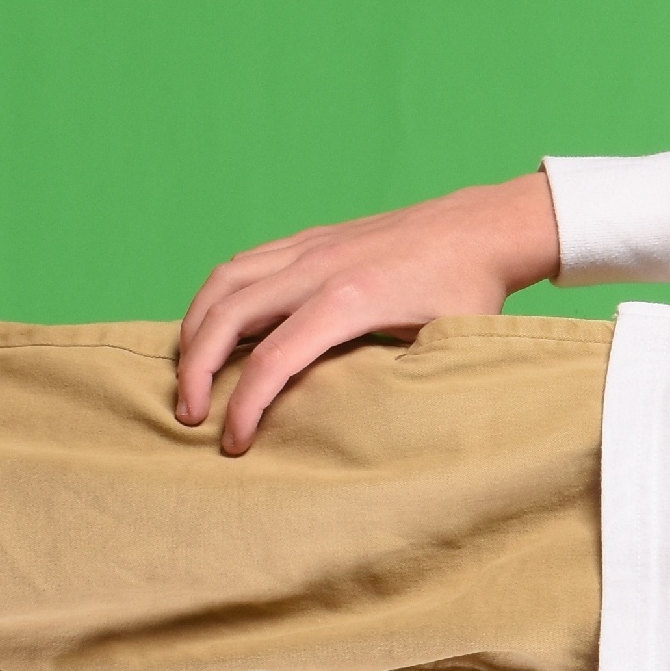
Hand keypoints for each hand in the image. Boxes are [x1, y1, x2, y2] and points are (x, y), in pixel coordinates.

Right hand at [174, 170, 562, 452]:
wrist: (481, 228)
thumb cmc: (471, 291)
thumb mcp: (446, 345)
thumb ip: (403, 381)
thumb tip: (372, 433)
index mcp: (351, 300)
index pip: (273, 359)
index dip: (245, 406)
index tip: (234, 442)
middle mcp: (319, 268)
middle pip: (227, 316)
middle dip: (195, 369)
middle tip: (188, 415)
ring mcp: (310, 247)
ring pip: (224, 281)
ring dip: (194, 327)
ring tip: (188, 372)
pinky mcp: (309, 239)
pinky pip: (243, 264)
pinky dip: (216, 297)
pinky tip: (213, 327)